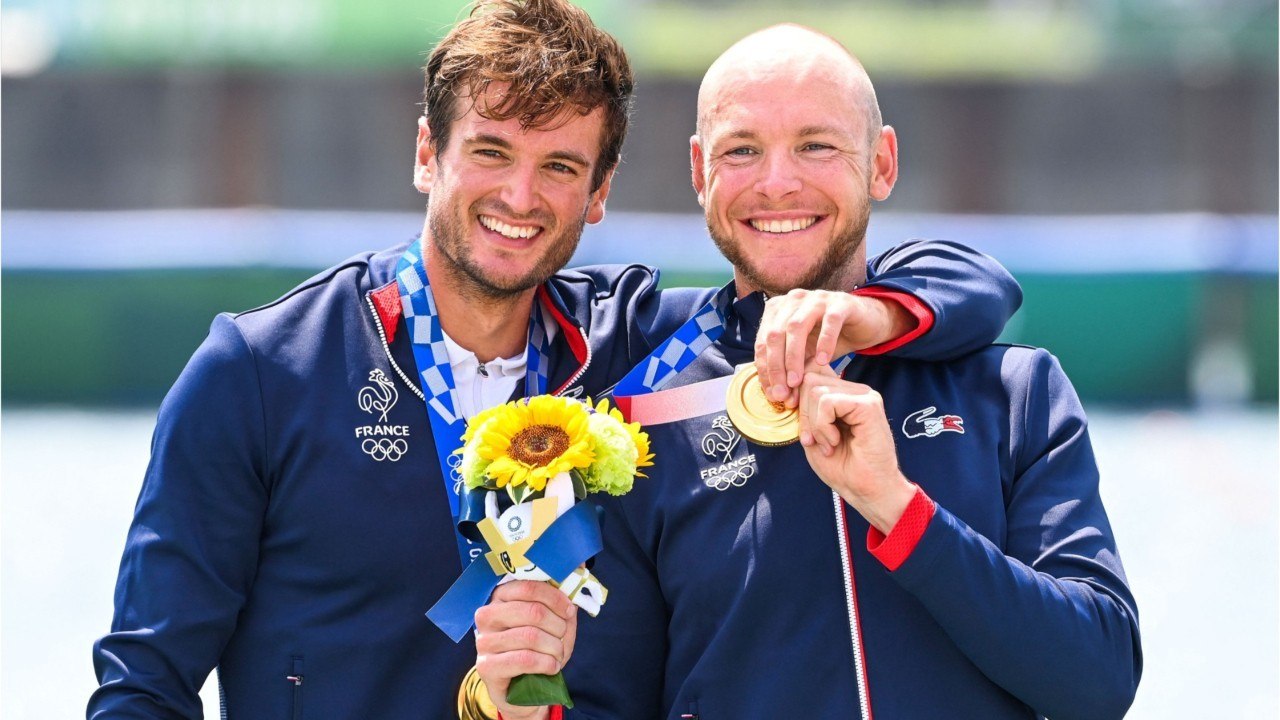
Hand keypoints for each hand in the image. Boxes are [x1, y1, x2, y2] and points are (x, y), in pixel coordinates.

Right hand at [474, 580, 577, 719]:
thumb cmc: (537, 650)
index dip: (555, 598)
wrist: (522, 690)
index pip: (528, 587)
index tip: (569, 611)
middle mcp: (487, 616)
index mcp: (500, 597)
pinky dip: (546, 663)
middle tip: (563, 637)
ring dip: (554, 647)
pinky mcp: (486, 666)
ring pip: (530, 636)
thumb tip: (575, 579)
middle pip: (533, 611)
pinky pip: (525, 659)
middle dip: (557, 626)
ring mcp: (484, 641)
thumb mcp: (552, 623)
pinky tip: (552, 667)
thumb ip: (559, 603)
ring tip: (558, 655)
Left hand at [755, 289, 909, 407]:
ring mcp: (816, 298)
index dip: (765, 370)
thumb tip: (778, 395)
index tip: (772, 394)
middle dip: (776, 367)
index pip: (763, 341)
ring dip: (793, 357)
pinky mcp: (840, 302)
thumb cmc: (828, 338)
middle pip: (775, 334)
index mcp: (778, 309)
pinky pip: (830, 322)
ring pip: (796, 327)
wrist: (864, 323)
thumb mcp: (806, 355)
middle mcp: (793, 299)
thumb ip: (791, 369)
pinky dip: (824, 342)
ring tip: (797, 381)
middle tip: (783, 393)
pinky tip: (823, 361)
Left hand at [796, 364, 915, 533]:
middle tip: (813, 441)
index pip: (811, 372)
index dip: (795, 396)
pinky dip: (823, 426)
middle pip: (809, 380)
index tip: (799, 426)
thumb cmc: (842, 467)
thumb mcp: (812, 433)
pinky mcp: (868, 404)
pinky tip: (835, 442)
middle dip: (803, 413)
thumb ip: (804, 408)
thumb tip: (791, 383)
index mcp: (844, 394)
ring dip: (814, 424)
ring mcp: (864, 395)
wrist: (866, 490)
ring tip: (828, 444)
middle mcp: (856, 390)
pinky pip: (827, 402)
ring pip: (815, 390)